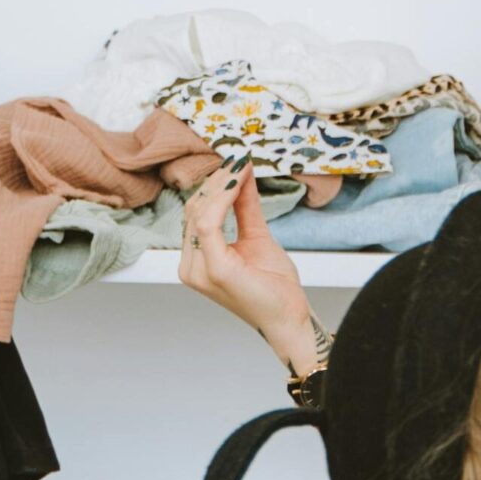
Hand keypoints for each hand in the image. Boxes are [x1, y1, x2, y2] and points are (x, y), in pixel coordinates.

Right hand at [178, 157, 313, 362]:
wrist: (290, 319)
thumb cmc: (275, 287)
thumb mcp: (258, 238)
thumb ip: (246, 208)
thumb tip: (242, 175)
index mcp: (196, 260)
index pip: (196, 214)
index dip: (214, 186)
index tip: (236, 163)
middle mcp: (190, 266)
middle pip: (194, 211)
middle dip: (218, 182)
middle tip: (239, 160)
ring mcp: (198, 270)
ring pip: (199, 214)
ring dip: (221, 187)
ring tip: (241, 167)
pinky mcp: (213, 270)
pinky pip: (208, 226)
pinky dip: (222, 201)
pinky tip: (237, 185)